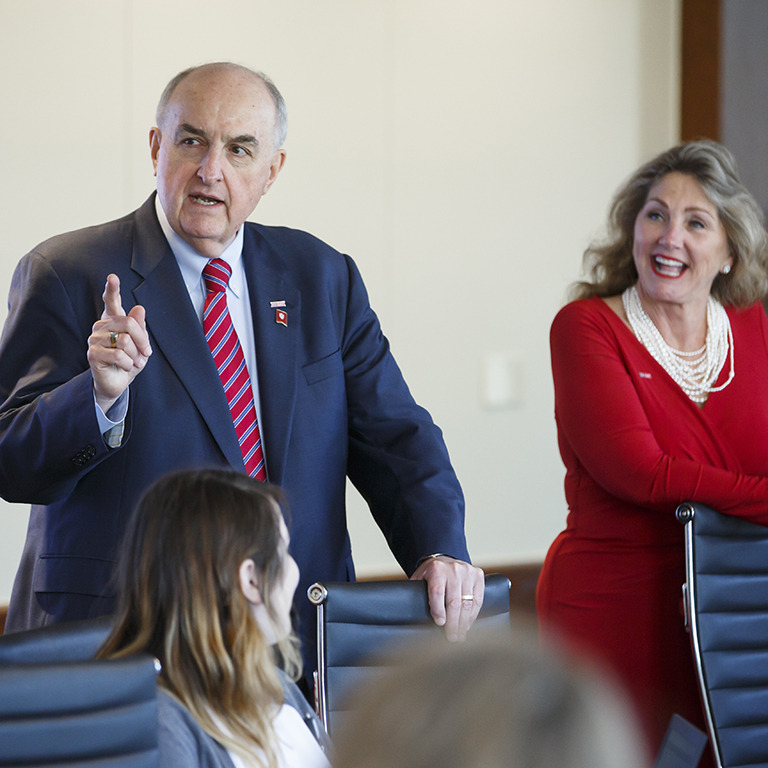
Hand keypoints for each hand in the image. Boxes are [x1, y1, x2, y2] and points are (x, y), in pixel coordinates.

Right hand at [87, 274, 151, 411]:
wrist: (118, 382)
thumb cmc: (129, 361)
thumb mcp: (141, 345)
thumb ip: (140, 327)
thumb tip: (139, 308)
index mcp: (114, 320)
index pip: (111, 301)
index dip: (112, 289)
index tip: (113, 277)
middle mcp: (102, 326)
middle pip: (128, 323)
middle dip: (142, 340)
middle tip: (146, 353)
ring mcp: (95, 339)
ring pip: (124, 341)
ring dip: (135, 355)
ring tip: (133, 362)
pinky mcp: (92, 353)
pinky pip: (118, 355)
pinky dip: (128, 363)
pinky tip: (124, 366)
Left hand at [410, 556, 484, 641]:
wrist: (444, 560)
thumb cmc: (430, 575)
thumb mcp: (419, 580)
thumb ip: (416, 595)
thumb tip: (411, 615)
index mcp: (436, 569)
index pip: (438, 592)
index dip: (438, 611)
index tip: (440, 624)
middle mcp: (453, 568)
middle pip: (454, 602)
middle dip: (453, 623)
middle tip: (452, 637)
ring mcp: (467, 571)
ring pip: (467, 603)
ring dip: (464, 623)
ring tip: (460, 634)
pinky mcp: (478, 575)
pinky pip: (478, 600)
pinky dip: (473, 615)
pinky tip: (468, 624)